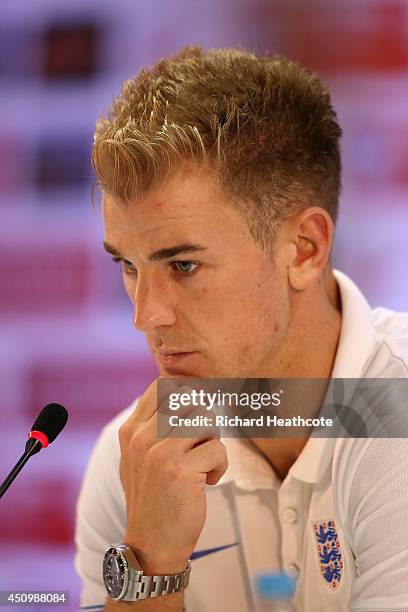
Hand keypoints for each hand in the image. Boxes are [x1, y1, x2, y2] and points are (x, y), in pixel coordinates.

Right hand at [118, 379, 227, 573]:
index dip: (187, 395)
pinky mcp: (180, 470)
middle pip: (189, 399)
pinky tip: (207, 481)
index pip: (162, 387)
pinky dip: (220, 466)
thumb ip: (153, 426)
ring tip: (202, 462)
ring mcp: (159, 453)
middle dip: (204, 420)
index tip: (196, 415)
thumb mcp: (138, 457)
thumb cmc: (153, 496)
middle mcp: (141, 438)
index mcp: (130, 431)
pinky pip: (218, 449)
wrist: (151, 543)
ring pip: (206, 419)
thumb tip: (184, 392)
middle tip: (200, 445)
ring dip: (212, 441)